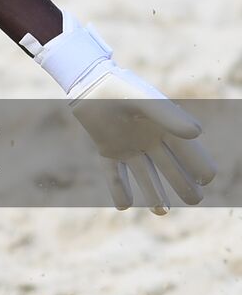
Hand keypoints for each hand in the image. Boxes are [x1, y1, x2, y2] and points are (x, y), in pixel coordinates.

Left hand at [24, 12, 215, 212]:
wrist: (89, 83)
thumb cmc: (121, 89)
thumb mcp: (146, 102)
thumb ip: (170, 117)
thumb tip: (198, 134)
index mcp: (166, 129)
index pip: (190, 154)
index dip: (200, 167)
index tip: (204, 179)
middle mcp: (151, 141)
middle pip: (172, 169)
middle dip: (184, 185)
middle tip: (194, 200)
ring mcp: (129, 147)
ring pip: (146, 176)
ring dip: (154, 194)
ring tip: (161, 212)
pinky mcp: (107, 150)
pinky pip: (114, 174)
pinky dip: (118, 189)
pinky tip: (123, 206)